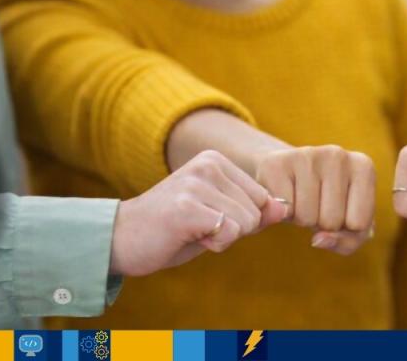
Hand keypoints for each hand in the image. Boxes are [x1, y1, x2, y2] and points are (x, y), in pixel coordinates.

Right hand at [109, 150, 286, 276]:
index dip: (243, 221)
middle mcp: (207, 165)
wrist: (121, 238)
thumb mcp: (219, 217)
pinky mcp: (187, 207)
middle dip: (234, 231)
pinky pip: (230, 233)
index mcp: (215, 160)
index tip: (210, 220)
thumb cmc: (171, 230)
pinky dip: (215, 244)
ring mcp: (196, 184)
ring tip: (191, 231)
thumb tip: (285, 208)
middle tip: (198, 228)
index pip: (263, 198)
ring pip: (246, 223)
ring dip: (223, 239)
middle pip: (257, 212)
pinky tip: (187, 236)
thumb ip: (253, 212)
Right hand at [255, 145, 374, 254]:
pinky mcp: (277, 163)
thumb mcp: (348, 224)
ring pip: (306, 219)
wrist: (283, 173)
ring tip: (299, 199)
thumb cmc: (324, 201)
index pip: (359, 224)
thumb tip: (318, 240)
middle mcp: (338, 155)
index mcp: (363, 167)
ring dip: (300, 219)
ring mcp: (306, 156)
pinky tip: (283, 195)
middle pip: (332, 221)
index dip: (344, 227)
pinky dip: (281, 213)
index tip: (337, 209)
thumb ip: (348, 241)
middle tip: (314, 204)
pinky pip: (283, 212)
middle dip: (320, 223)